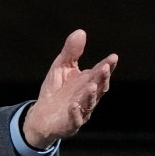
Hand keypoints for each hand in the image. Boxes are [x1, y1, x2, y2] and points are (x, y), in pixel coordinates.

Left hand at [22, 29, 117, 148]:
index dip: (107, 66)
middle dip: (102, 78)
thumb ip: (71, 52)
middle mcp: (88, 97)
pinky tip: (73, 106)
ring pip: (89, 104)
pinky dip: (75, 113)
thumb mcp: (61, 67)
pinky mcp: (69, 123)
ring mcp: (80, 111)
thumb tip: (81, 31)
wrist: (41, 115)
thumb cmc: (56, 90)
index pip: (100, 73)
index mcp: (88, 82)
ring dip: (91, 95)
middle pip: (99, 88)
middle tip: (105, 67)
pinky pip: (74, 120)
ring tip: (91, 85)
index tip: (113, 57)